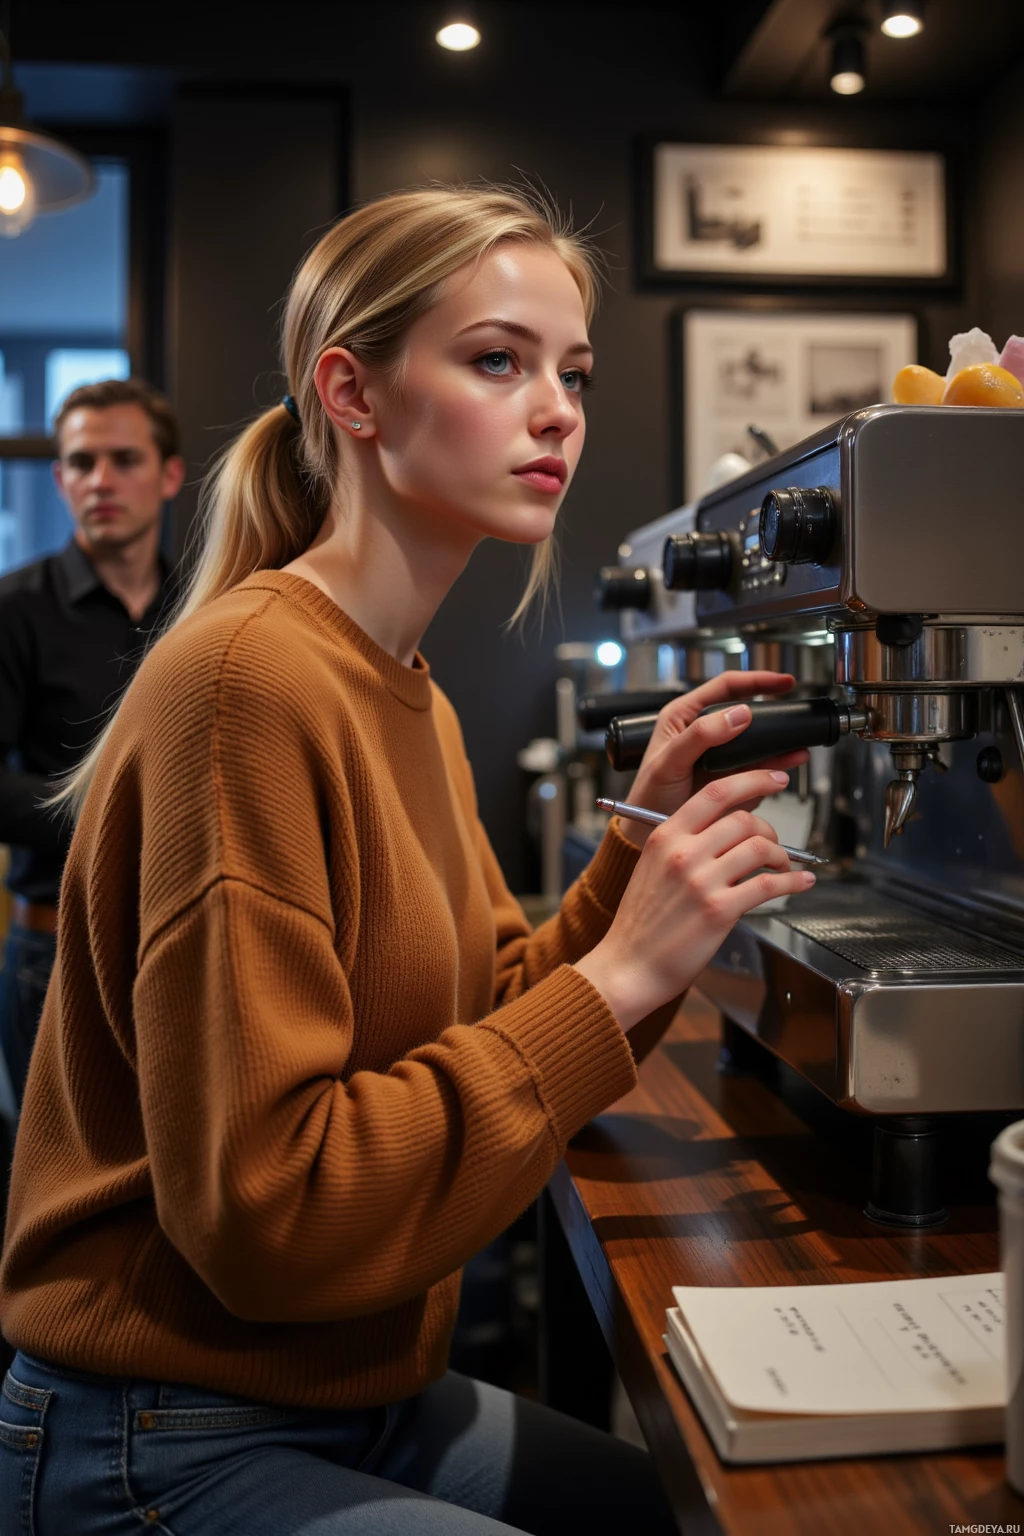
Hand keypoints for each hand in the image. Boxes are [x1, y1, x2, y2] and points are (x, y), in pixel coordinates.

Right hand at [574, 768, 814, 1029]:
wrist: (628, 966)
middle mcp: (682, 853)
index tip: (773, 778)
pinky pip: (769, 885)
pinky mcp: (719, 910)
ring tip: (783, 865)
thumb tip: (727, 831)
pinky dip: (793, 881)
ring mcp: (701, 882)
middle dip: (770, 828)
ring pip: (760, 847)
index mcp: (665, 836)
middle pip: (744, 818)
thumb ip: (684, 844)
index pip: (715, 792)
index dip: (752, 779)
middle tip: (775, 842)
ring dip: (782, 855)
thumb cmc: (640, 923)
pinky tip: (800, 882)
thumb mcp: (652, 868)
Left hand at [617, 670, 808, 849]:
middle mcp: (705, 731)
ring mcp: (720, 754)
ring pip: (757, 740)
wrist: (647, 833)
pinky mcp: (732, 776)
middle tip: (795, 712)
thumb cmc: (647, 795)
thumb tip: (738, 714)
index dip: (756, 681)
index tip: (782, 683)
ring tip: (798, 741)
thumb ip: (699, 736)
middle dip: (773, 712)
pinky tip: (791, 760)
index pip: (726, 687)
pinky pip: (760, 764)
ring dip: (780, 740)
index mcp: (684, 716)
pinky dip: (779, 762)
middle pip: (746, 711)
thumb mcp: (668, 762)